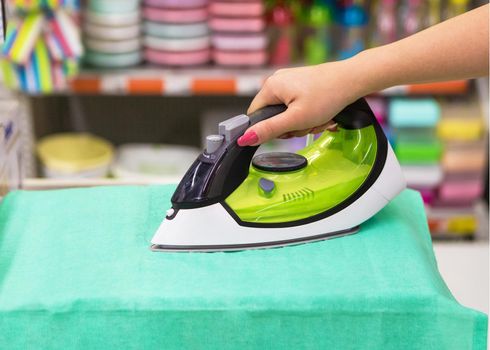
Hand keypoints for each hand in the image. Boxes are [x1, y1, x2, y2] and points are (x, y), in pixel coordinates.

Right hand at [238, 60, 365, 145]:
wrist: (353, 80)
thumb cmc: (327, 95)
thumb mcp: (296, 119)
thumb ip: (269, 130)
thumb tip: (245, 139)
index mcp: (271, 86)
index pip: (255, 115)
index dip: (269, 129)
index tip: (288, 130)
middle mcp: (277, 81)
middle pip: (273, 116)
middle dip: (292, 127)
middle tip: (308, 124)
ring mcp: (290, 81)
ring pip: (288, 113)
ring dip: (303, 122)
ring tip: (318, 118)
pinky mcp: (302, 84)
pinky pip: (298, 106)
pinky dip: (309, 114)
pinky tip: (321, 113)